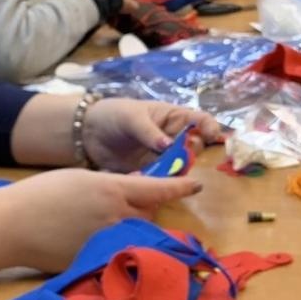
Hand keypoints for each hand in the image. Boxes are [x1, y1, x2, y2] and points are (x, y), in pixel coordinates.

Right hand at [0, 168, 203, 272]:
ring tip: (110, 222)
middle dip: (146, 209)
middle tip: (131, 203)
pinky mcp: (96, 262)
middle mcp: (116, 218)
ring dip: (133, 228)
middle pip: (150, 215)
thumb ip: (111, 184)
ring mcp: (107, 243)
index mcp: (113, 190)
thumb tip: (133, 189)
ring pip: (137, 235)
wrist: (11, 225)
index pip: (157, 190)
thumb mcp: (82, 178)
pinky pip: (118, 252)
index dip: (179, 187)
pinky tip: (103, 242)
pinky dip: (117, 246)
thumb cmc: (42, 194)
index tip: (196, 185)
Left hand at [80, 98, 224, 172]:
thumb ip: (150, 132)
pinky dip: (161, 184)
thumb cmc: (114, 115)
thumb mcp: (132, 118)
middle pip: (195, 148)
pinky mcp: (151, 173)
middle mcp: (173, 138)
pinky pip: (163, 181)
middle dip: (193, 155)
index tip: (213, 138)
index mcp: (173, 118)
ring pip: (181, 167)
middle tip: (181, 160)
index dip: (211, 128)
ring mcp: (163, 157)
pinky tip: (149, 183)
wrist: (88, 133)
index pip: (200, 120)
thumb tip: (168, 146)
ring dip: (177, 173)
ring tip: (164, 174)